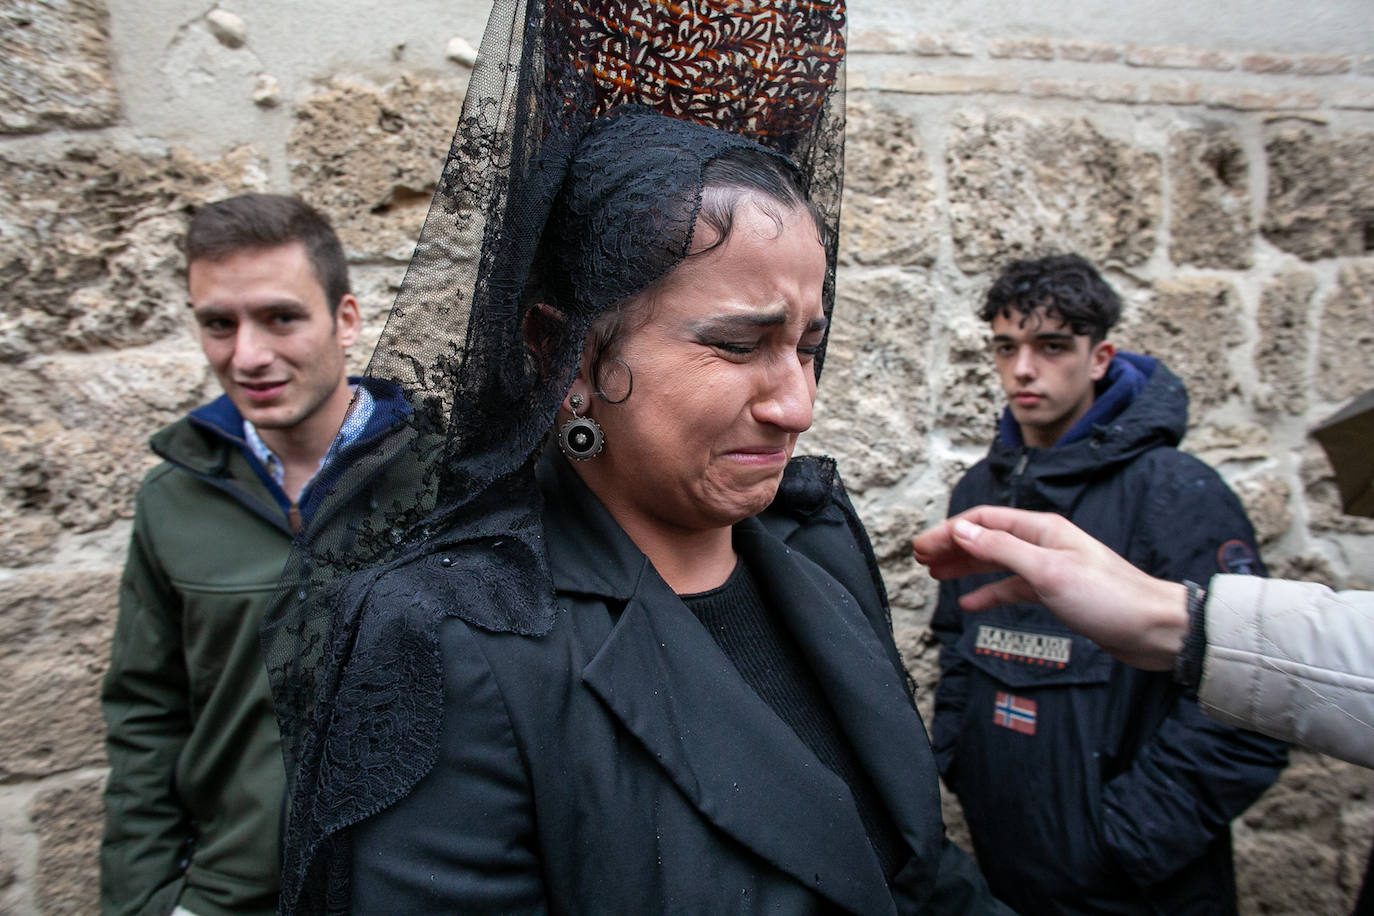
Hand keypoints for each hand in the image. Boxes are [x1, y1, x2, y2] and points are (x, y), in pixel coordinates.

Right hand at [912, 506, 1188, 670]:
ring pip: (996, 562)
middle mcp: (1043, 544)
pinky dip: (988, 593)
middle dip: (952, 545)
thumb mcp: (1047, 571)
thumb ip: (1002, 549)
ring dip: (966, 566)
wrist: (1154, 629)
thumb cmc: (1110, 597)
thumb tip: (963, 529)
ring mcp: (1049, 568)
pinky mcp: (1056, 593)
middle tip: (920, 558)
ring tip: (936, 574)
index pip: (983, 520)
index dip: (949, 531)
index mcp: (1041, 530)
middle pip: (986, 537)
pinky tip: (970, 603)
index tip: (921, 546)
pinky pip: (1012, 588)